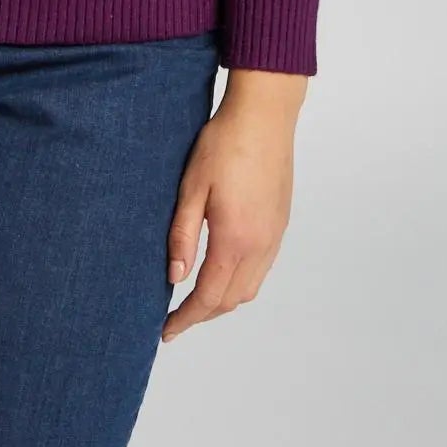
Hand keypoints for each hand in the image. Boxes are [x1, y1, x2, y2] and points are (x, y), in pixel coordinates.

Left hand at [159, 87, 296, 342]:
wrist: (264, 116)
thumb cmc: (224, 144)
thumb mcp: (192, 187)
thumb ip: (183, 235)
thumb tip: (174, 277)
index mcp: (235, 239)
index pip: (209, 297)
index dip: (186, 319)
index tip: (166, 331)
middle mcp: (260, 244)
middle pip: (232, 299)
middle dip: (203, 314)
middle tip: (175, 316)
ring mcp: (274, 235)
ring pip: (250, 288)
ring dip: (223, 300)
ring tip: (195, 298)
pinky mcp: (280, 223)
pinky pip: (262, 268)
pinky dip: (240, 281)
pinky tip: (222, 269)